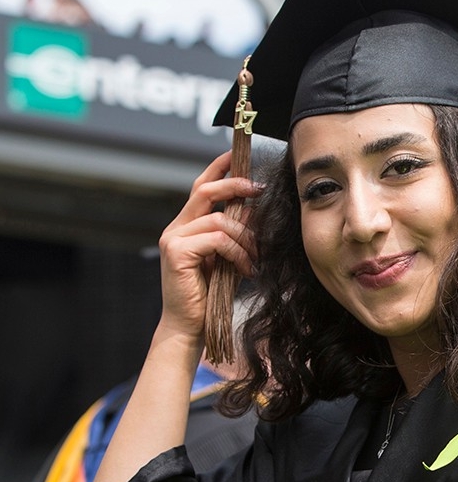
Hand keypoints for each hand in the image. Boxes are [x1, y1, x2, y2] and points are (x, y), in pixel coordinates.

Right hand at [157, 151, 261, 338]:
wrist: (191, 326)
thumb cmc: (212, 294)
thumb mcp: (228, 257)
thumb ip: (234, 234)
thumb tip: (252, 210)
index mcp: (187, 226)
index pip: (202, 186)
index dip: (219, 168)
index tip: (238, 154)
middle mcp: (176, 228)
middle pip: (206, 190)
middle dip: (235, 185)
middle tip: (260, 189)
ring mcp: (173, 239)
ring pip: (219, 219)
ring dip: (245, 237)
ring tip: (255, 257)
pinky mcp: (177, 252)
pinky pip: (218, 239)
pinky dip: (238, 252)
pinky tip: (245, 269)